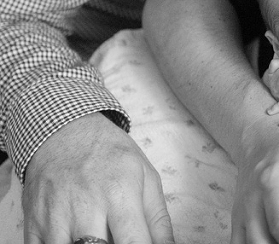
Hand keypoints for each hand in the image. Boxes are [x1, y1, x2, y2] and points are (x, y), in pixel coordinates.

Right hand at [23, 112, 173, 243]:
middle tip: (118, 239)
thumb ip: (159, 219)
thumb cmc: (111, 156)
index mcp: (119, 193)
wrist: (65, 133)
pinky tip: (73, 240)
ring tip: (97, 238)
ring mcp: (54, 218)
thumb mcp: (147, 177)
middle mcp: (85, 207)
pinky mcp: (33, 225)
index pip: (133, 242)